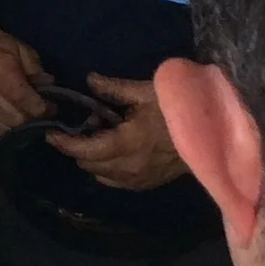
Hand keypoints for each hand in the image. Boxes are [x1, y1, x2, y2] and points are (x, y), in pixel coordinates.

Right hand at [0, 27, 48, 140]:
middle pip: (16, 118)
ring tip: (32, 121)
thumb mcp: (23, 51)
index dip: (40, 107)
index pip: (22, 97)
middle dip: (34, 120)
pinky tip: (17, 128)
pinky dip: (9, 135)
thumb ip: (37, 70)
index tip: (52, 108)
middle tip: (45, 116)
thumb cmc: (1, 50)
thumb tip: (50, 87)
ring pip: (7, 131)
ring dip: (23, 130)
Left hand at [48, 75, 188, 190]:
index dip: (64, 143)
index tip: (51, 133)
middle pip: (89, 165)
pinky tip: (117, 151)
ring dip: (94, 159)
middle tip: (89, 124)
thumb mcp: (145, 92)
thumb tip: (88, 81)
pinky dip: (108, 169)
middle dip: (80, 147)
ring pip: (101, 175)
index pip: (85, 150)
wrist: (213, 136)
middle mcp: (129, 167)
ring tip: (104, 136)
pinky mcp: (148, 184)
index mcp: (126, 143)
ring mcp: (139, 179)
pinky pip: (116, 182)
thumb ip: (113, 89)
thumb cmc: (179, 109)